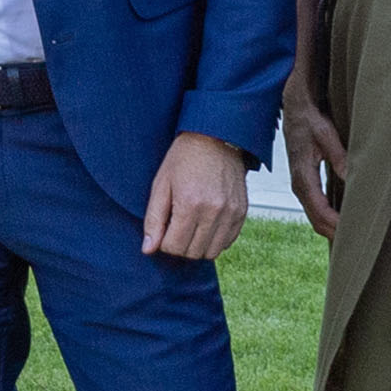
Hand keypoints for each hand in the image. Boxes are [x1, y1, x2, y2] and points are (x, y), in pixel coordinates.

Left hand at [141, 133, 248, 263]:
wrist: (215, 137)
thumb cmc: (185, 157)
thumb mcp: (161, 184)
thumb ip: (154, 219)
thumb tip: (148, 249)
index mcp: (190, 204)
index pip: (174, 247)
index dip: (164, 242)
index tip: (164, 228)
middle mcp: (214, 211)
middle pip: (193, 252)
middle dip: (180, 246)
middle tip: (176, 227)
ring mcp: (231, 213)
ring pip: (212, 251)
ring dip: (198, 245)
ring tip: (192, 227)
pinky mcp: (241, 212)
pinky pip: (228, 241)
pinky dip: (215, 239)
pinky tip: (207, 224)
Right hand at [282, 80, 345, 236]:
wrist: (294, 107)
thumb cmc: (309, 118)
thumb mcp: (325, 132)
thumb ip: (338, 154)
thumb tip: (351, 176)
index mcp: (303, 176)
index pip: (319, 211)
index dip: (337, 225)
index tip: (355, 233)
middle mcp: (299, 185)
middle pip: (317, 221)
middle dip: (336, 234)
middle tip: (360, 244)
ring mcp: (302, 185)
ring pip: (316, 217)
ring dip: (333, 228)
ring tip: (356, 236)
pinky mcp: (307, 182)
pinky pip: (317, 208)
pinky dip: (330, 218)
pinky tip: (346, 221)